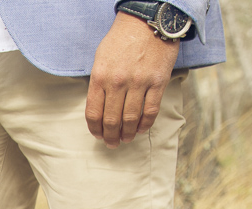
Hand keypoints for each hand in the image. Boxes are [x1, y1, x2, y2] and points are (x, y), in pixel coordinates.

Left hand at [85, 12, 180, 147]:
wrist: (148, 21)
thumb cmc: (122, 39)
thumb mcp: (100, 58)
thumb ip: (98, 82)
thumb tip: (98, 108)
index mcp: (100, 76)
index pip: (93, 113)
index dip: (95, 130)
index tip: (98, 135)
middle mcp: (117, 82)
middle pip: (111, 120)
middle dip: (110, 137)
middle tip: (112, 143)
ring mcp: (139, 83)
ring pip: (131, 119)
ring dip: (127, 134)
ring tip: (126, 139)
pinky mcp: (157, 82)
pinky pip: (150, 111)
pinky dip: (145, 124)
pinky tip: (141, 129)